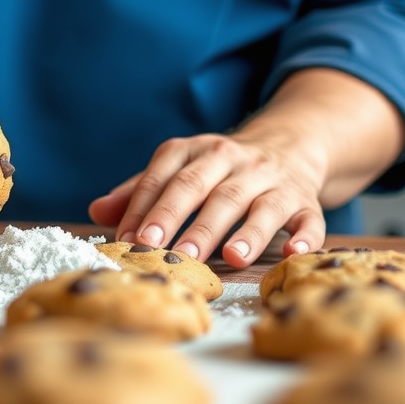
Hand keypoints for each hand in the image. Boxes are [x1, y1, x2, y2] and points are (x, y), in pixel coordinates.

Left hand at [87, 132, 326, 267]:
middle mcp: (234, 160)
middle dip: (185, 220)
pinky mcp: (304, 200)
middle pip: (207, 189)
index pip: (166, 176)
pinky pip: (308, 218)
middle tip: (167, 250)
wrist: (287, 145)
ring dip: (243, 232)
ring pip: (256, 204)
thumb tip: (96, 212)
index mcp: (196, 151)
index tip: (130, 239)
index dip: (147, 207)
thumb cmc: (218, 170)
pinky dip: (302, 236)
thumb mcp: (179, 169)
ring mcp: (272, 179)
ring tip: (227, 258)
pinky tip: (291, 253)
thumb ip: (139, 192)